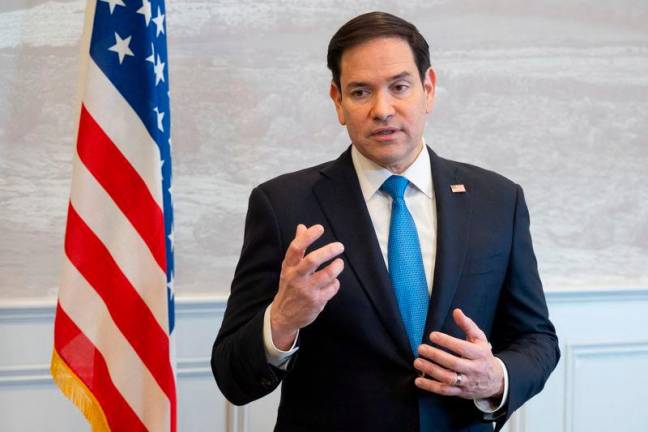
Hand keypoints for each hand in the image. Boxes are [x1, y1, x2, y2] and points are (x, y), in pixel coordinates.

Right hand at [270, 224, 344, 349]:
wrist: (284, 315)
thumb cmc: (290, 286)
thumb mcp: (289, 267)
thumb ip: (298, 247)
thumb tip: (302, 226)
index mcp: (289, 267)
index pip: (296, 248)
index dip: (308, 236)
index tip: (320, 228)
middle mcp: (296, 277)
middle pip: (313, 260)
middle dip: (328, 251)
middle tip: (340, 246)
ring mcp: (306, 290)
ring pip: (327, 274)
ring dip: (337, 267)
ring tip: (339, 263)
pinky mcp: (316, 301)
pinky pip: (333, 287)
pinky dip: (335, 283)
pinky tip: (332, 282)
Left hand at [413, 308, 503, 399]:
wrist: (495, 381)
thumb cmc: (483, 355)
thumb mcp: (480, 339)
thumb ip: (468, 325)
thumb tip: (456, 311)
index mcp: (479, 354)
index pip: (462, 348)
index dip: (447, 341)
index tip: (432, 335)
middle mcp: (474, 369)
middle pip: (453, 363)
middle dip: (436, 355)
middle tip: (421, 348)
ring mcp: (467, 382)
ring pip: (448, 378)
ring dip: (431, 370)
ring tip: (417, 361)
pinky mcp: (460, 392)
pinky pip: (444, 391)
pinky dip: (430, 387)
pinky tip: (418, 380)